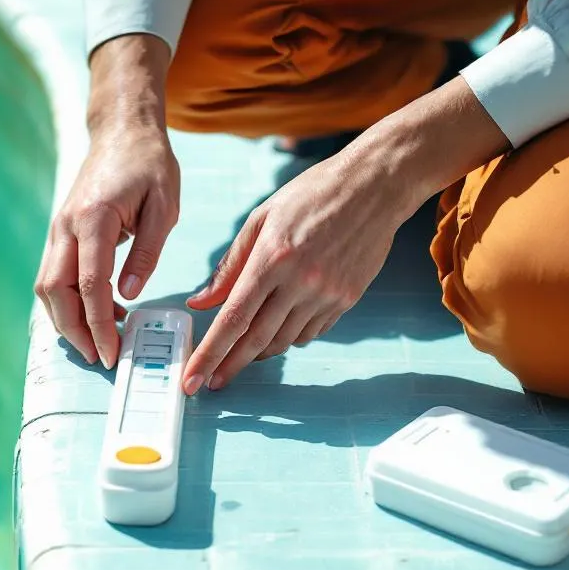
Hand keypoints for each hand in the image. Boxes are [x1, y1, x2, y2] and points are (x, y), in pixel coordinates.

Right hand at [35, 35, 179, 367]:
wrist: (122, 130)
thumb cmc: (148, 163)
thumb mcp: (164, 206)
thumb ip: (147, 251)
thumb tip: (129, 293)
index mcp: (93, 219)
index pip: (90, 284)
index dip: (98, 325)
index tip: (112, 353)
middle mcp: (66, 226)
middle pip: (55, 292)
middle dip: (74, 331)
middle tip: (100, 358)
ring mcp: (58, 229)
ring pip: (48, 287)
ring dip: (67, 319)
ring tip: (100, 342)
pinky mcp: (61, 232)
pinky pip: (56, 275)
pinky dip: (70, 300)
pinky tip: (100, 313)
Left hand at [180, 77, 511, 393]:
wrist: (374, 186)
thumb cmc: (311, 194)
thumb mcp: (261, 219)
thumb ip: (229, 266)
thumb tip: (200, 303)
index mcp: (272, 257)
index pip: (234, 318)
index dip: (210, 352)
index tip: (194, 378)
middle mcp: (301, 281)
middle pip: (257, 340)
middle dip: (229, 366)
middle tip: (210, 383)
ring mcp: (328, 294)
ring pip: (284, 341)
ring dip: (259, 351)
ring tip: (241, 352)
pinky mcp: (347, 299)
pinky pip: (311, 332)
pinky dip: (289, 336)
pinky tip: (279, 327)